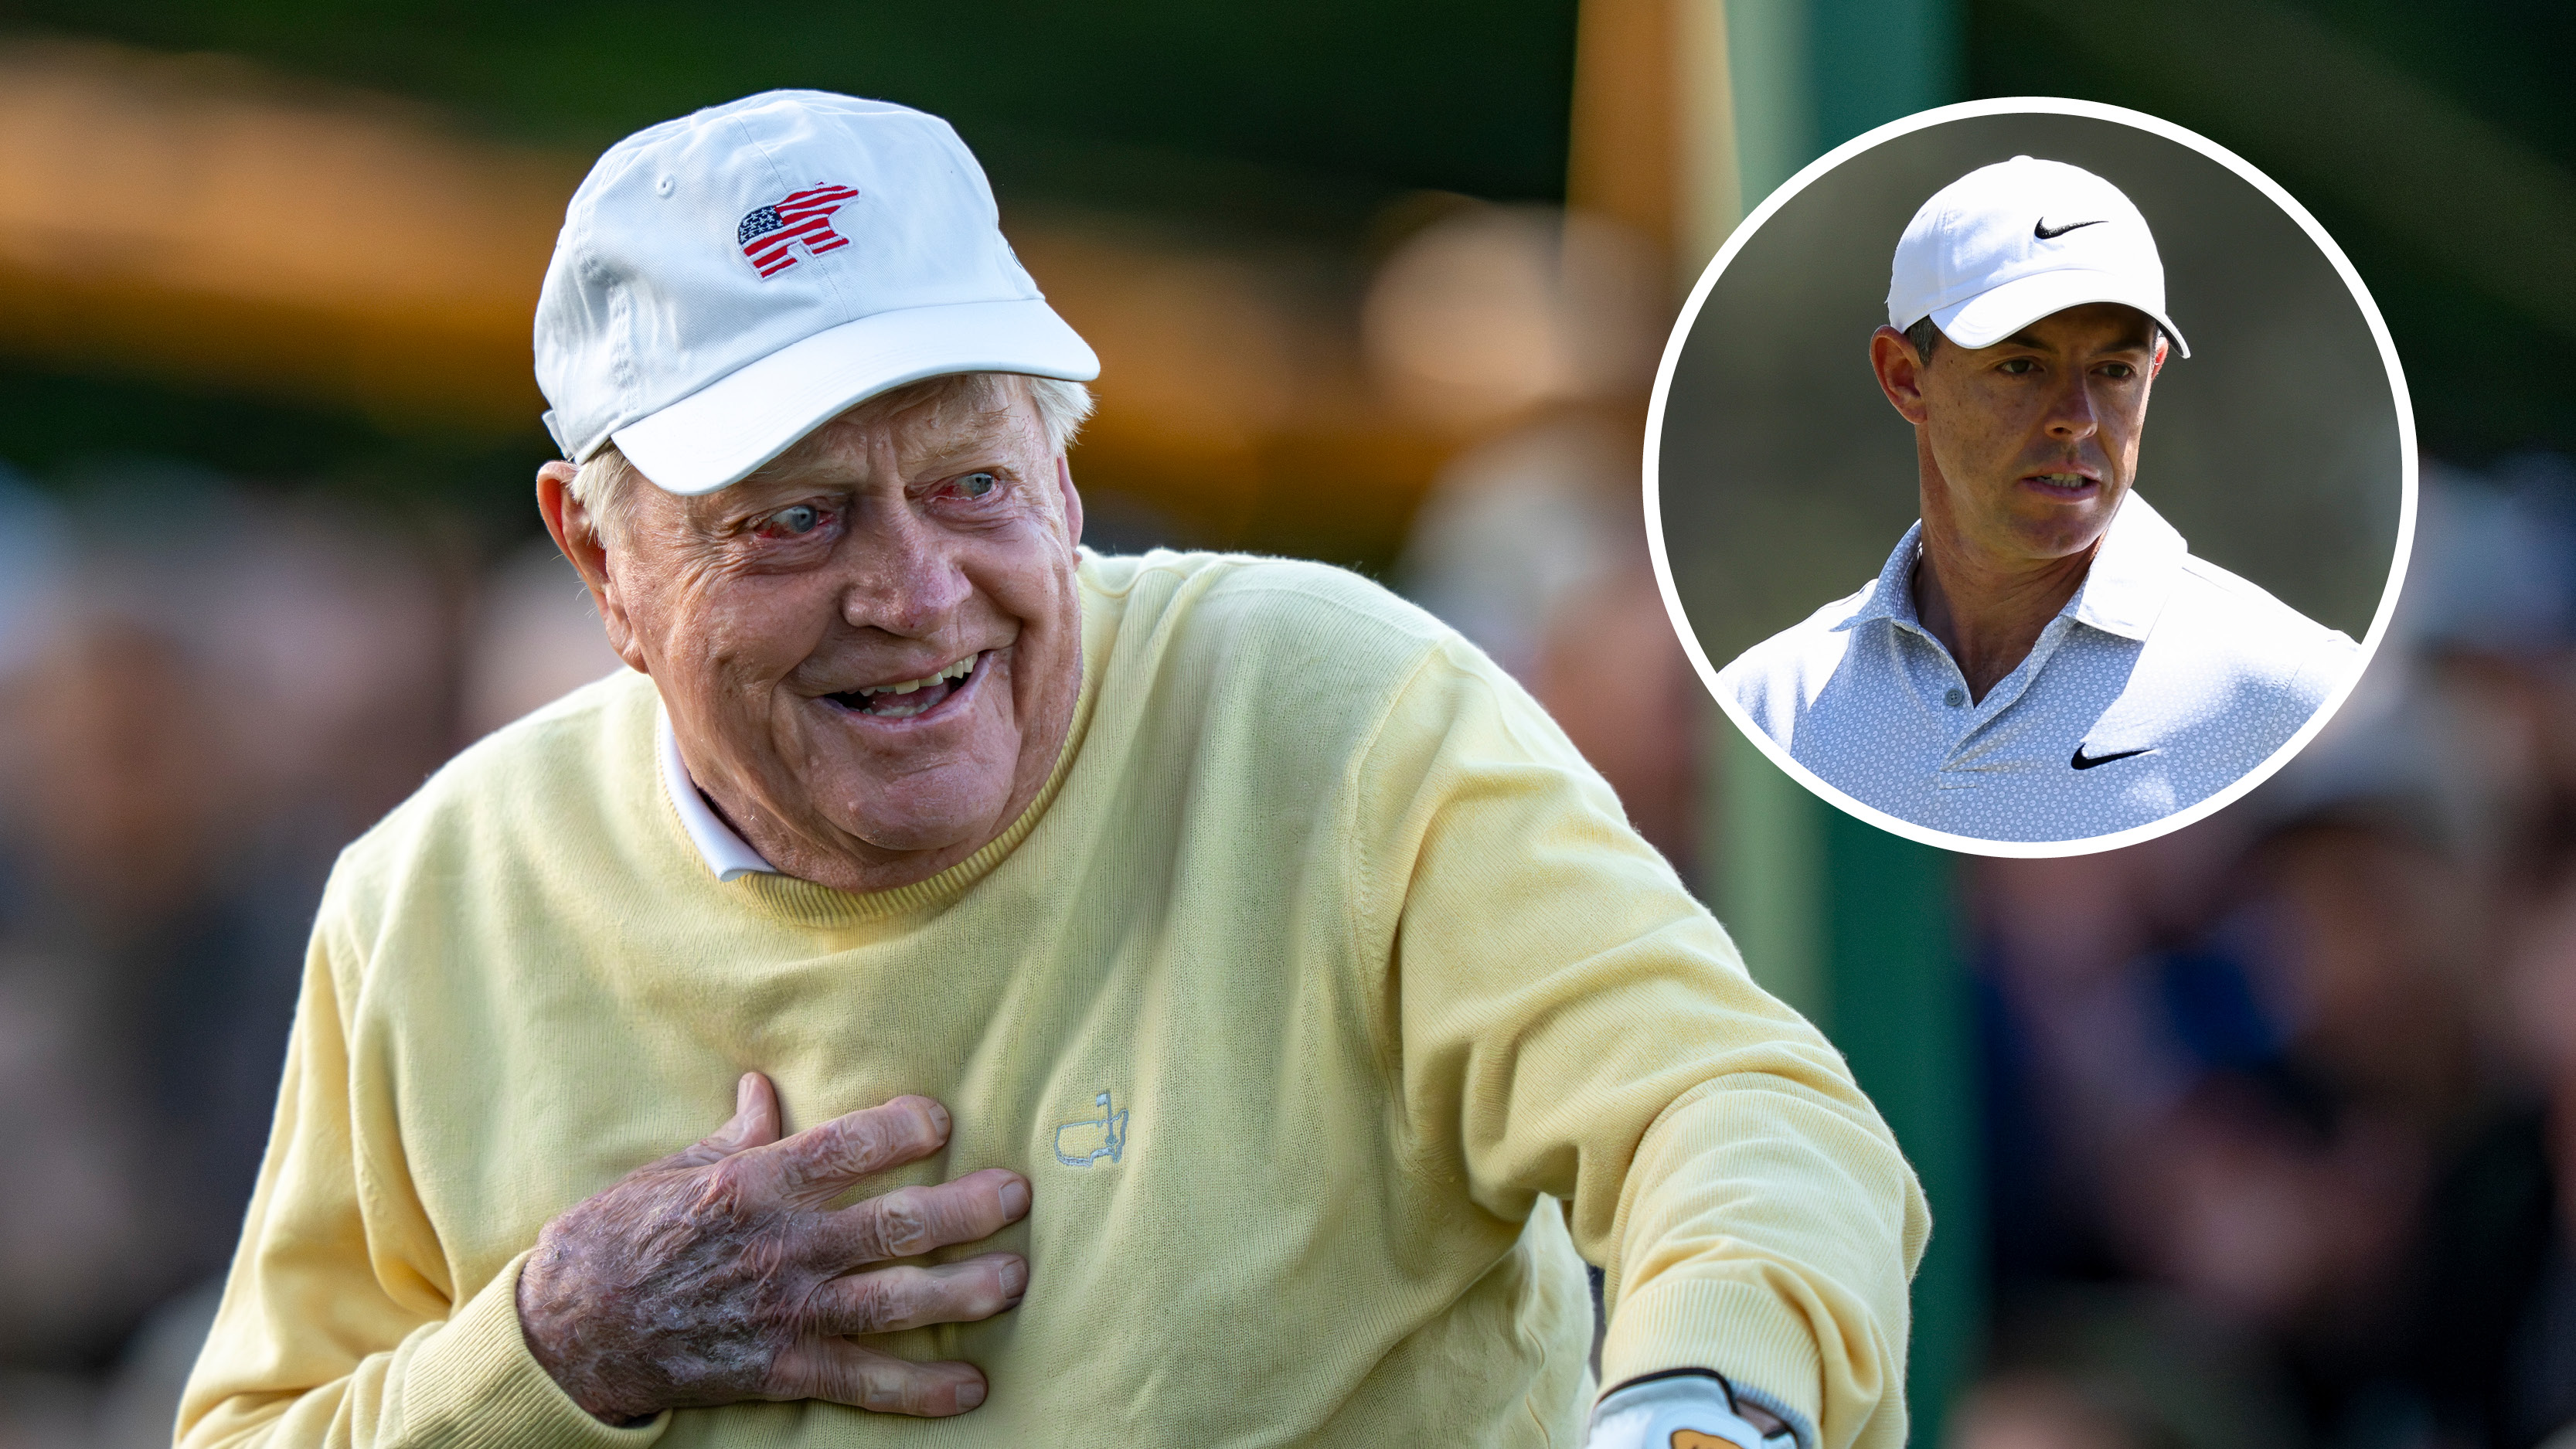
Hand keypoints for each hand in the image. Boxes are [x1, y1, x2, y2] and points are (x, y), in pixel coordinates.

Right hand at [516, 1073, 1029, 1422]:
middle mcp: (780, 1246)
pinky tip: (972, 1386)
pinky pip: (863, 1382)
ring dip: (962, 1292)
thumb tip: (765, 1085)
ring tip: (1015, 1279)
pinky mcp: (782, 1370)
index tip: (942, 1119)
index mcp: (753, 1184)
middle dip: (964, 1209)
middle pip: (891, 1223)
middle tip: (1017, 1195)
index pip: (844, 1146)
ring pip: (893, 1301)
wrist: (569, 1332)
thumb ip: (735, 1133)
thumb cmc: (619, 1237)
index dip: (900, 1129)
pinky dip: (920, 1390)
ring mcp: (785, 1312)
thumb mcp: (673, 1169)